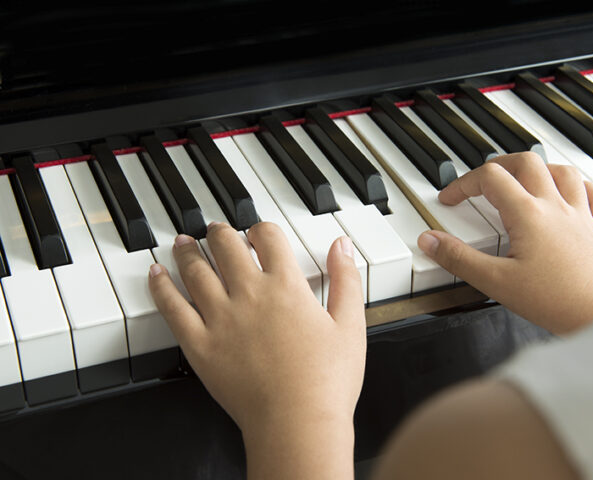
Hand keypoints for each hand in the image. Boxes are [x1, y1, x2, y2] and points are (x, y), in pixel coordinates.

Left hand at [148, 222, 365, 478]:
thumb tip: (343, 246)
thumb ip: (346, 280)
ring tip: (183, 241)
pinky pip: (172, 308)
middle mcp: (249, 294)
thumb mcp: (351, 324)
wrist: (297, 422)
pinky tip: (156, 274)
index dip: (261, 229)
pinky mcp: (200, 345)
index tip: (258, 232)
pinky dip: (161, 286)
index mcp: (286, 286)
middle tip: (215, 228)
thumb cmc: (326, 381)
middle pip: (226, 246)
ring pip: (196, 270)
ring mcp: (221, 319)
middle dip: (220, 232)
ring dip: (187, 250)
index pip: (268, 237)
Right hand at [417, 152, 592, 333]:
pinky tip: (575, 194)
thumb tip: (429, 240)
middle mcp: (556, 207)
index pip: (490, 178)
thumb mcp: (495, 282)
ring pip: (563, 172)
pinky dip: (583, 188)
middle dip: (500, 165)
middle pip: (527, 163)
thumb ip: (459, 259)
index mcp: (528, 214)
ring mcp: (583, 216)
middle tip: (484, 181)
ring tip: (525, 180)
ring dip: (540, 169)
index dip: (464, 184)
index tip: (451, 199)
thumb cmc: (555, 302)